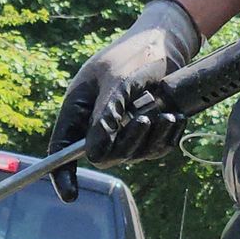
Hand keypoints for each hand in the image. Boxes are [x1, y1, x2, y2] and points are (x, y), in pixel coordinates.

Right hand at [48, 0, 200, 200]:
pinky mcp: (146, 130)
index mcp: (78, 107)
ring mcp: (121, 128)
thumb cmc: (135, 54)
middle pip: (103, 156)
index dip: (62, 173)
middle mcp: (96, 122)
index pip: (62, 148)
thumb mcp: (118, 79)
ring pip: (131, 155)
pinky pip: (153, 149)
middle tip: (146, 119)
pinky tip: (178, 118)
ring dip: (151, 139)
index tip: (69, 195)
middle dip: (127, 143)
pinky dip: (167, 137)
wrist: (168, 43)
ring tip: (168, 114)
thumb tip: (93, 155)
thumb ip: (105, 115)